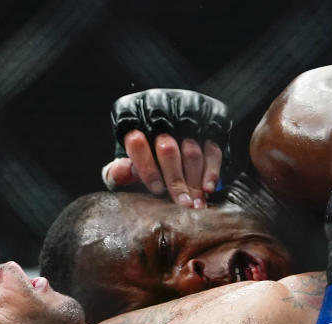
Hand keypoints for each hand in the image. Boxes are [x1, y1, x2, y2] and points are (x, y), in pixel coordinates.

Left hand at [102, 89, 231, 207]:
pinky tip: (208, 189)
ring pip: (192, 151)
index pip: (137, 143)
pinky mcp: (208, 122)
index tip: (157, 190)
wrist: (170, 127)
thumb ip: (119, 170)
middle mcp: (159, 111)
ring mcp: (186, 115)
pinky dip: (211, 171)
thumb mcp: (125, 159)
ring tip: (195, 204)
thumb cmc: (141, 152)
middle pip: (168, 150)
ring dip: (195, 181)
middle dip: (176, 181)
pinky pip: (212, 149)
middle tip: (182, 204)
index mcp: (131, 118)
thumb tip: (121, 172)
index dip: (147, 169)